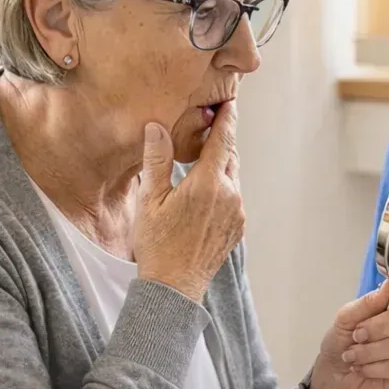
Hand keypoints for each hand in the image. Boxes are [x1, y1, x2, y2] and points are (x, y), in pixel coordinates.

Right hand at [135, 101, 243, 302]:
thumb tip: (157, 126)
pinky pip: (234, 198)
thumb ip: (157, 159)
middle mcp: (229, 195)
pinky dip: (223, 189)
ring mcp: (238, 212)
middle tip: (210, 127)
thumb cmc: (157, 244)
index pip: (223, 140)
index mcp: (207, 184)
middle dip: (221, 141)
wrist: (175, 285)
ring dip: (220, 167)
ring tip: (202, 162)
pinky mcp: (238, 227)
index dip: (226, 118)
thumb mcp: (150, 199)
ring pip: (232, 178)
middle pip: (230, 156)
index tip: (229, 102)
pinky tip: (205, 194)